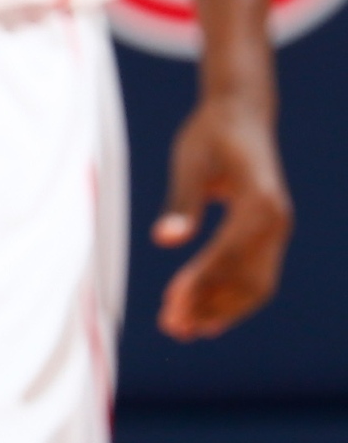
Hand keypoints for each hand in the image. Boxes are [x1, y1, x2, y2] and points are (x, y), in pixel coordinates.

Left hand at [153, 87, 289, 338]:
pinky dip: (233, 297)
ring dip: (221, 309)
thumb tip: (165, 241)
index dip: (200, 282)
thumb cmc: (211, 133)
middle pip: (245, 277)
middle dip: (210, 305)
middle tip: (172, 327)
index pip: (228, 254)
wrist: (241, 113)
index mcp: (261, 202)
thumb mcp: (190, 161)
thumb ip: (181, 202)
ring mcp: (278, 230)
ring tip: (184, 329)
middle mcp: (277, 221)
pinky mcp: (270, 234)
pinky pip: (256, 275)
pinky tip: (207, 317)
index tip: (171, 304)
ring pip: (255, 284)